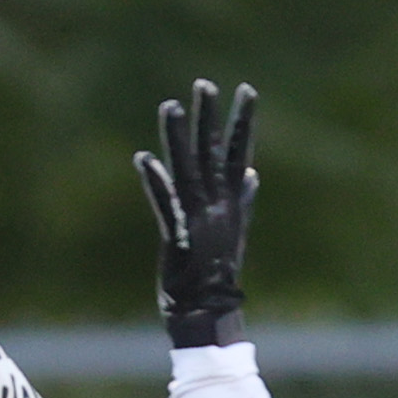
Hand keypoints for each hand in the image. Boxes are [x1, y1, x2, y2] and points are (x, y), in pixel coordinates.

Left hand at [133, 79, 257, 347]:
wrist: (208, 312)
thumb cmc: (217, 274)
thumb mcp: (235, 231)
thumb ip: (243, 199)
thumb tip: (253, 173)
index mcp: (231, 204)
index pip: (238, 155)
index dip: (242, 123)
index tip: (246, 90)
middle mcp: (217, 207)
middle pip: (212, 155)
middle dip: (209, 119)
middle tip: (204, 84)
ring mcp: (199, 221)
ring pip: (187, 171)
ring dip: (179, 138)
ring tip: (168, 105)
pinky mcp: (179, 238)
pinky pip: (166, 205)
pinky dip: (156, 182)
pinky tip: (144, 159)